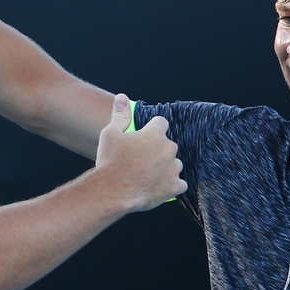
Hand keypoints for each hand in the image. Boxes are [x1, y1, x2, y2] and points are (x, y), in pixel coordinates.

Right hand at [95, 93, 186, 211]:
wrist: (112, 191)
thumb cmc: (110, 161)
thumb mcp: (110, 133)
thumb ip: (120, 115)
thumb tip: (122, 97)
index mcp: (155, 133)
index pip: (161, 123)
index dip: (152, 129)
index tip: (143, 138)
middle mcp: (169, 148)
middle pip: (167, 146)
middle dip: (157, 151)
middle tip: (139, 161)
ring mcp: (173, 168)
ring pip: (174, 165)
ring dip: (164, 168)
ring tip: (146, 176)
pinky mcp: (175, 186)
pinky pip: (179, 184)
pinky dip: (171, 186)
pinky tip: (157, 187)